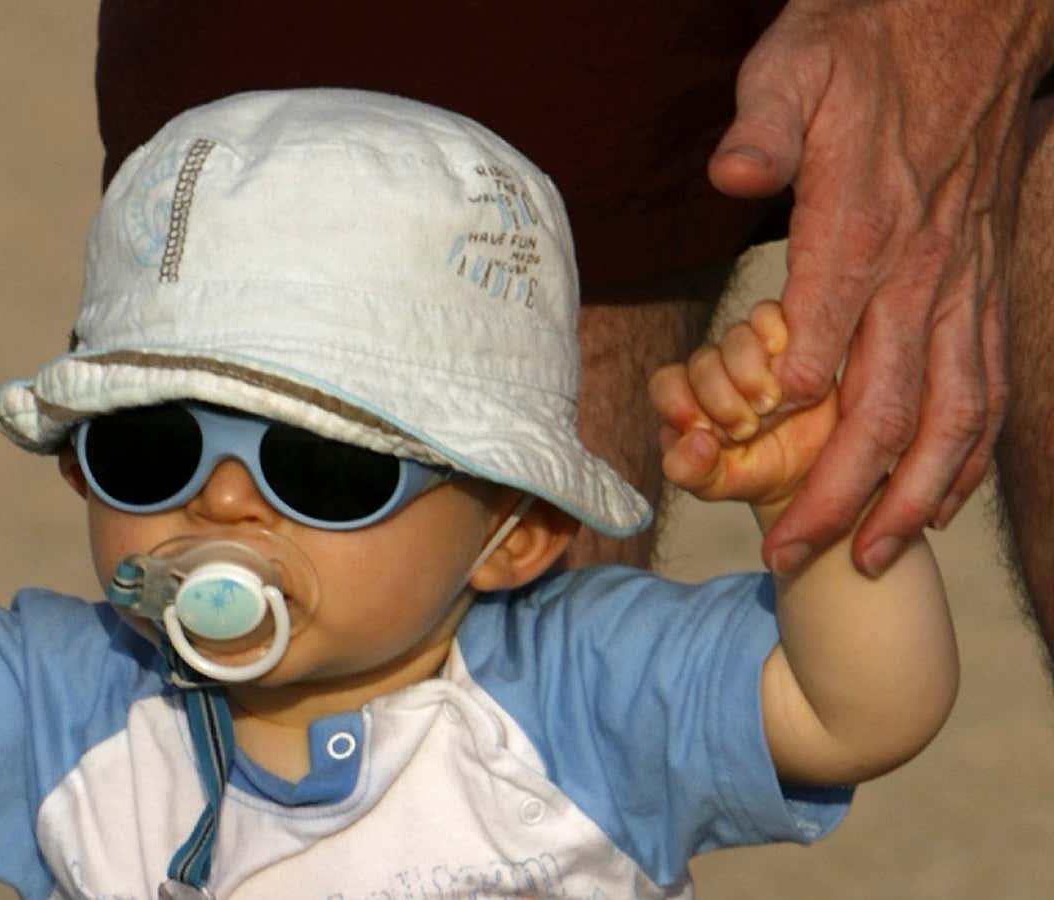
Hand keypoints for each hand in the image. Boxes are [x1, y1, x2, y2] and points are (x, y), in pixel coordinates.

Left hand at [651, 302, 838, 513]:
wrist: (812, 468)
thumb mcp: (718, 483)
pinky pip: (770, 316)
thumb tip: (696, 443)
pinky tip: (788, 374)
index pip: (666, 384)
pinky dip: (776, 340)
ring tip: (770, 406)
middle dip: (722, 400)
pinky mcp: (787, 337)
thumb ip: (691, 470)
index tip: (705, 433)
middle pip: (702, 362)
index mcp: (687, 399)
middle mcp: (715, 369)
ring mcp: (751, 350)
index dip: (680, 404)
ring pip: (736, 337)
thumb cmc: (754, 471)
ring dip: (750, 373)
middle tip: (746, 429)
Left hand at [707, 0, 1053, 574]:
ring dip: (912, 497)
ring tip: (871, 560)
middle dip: (839, 491)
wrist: (967, 21)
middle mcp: (924, 268)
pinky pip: (988, 387)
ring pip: (952, 414)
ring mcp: (963, 284)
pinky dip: (969, 456)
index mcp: (865, 221)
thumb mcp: (796, 63)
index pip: (829, 335)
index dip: (793, 415)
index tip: (755, 473)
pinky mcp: (985, 287)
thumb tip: (731, 176)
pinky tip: (941, 506)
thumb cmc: (863, 46)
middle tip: (791, 555)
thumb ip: (764, 125)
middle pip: (888, 404)